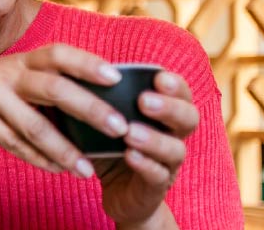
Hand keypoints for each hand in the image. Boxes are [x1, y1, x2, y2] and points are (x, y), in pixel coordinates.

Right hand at [0, 44, 128, 177]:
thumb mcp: (2, 75)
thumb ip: (36, 83)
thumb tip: (84, 100)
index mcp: (17, 60)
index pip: (57, 54)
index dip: (87, 62)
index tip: (116, 75)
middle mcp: (5, 75)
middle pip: (54, 88)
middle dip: (89, 107)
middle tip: (120, 126)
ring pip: (35, 125)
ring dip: (66, 149)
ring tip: (88, 168)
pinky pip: (14, 145)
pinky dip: (38, 159)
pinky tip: (58, 170)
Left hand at [95, 71, 196, 228]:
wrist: (118, 194)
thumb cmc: (112, 148)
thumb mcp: (104, 121)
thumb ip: (99, 99)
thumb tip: (74, 68)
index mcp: (164, 115)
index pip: (180, 94)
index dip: (174, 85)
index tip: (158, 76)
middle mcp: (173, 137)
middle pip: (189, 118)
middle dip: (169, 107)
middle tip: (144, 101)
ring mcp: (168, 164)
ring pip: (175, 149)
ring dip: (154, 139)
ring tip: (130, 132)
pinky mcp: (155, 188)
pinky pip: (158, 176)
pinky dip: (145, 165)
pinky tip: (130, 156)